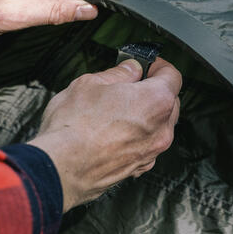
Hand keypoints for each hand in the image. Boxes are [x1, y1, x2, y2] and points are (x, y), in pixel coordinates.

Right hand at [28, 58, 181, 211]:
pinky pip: (145, 146)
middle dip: (153, 91)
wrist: (60, 168)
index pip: (172, 76)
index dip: (158, 66)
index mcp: (155, 101)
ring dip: (145, 116)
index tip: (145, 65)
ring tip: (115, 110)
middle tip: (128, 85)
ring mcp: (150, 152)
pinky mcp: (138, 168)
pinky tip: (112, 132)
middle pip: (169, 102)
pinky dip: (136, 137)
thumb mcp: (90, 83)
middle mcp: (160, 129)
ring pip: (158, 126)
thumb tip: (130, 69)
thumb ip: (118, 74)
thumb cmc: (73, 128)